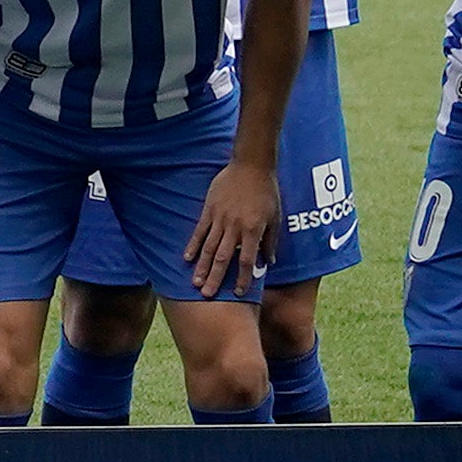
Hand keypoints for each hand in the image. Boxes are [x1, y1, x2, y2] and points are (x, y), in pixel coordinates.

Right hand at [184, 162, 281, 298]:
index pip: (247, 260)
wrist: (252, 165)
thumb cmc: (267, 191)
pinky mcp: (209, 209)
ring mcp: (220, 218)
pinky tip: (186, 258)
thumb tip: (268, 262)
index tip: (238, 292)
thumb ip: (270, 241)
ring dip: (202, 266)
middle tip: (207, 296)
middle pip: (224, 258)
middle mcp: (235, 227)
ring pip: (209, 247)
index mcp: (253, 230)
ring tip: (195, 283)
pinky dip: (193, 245)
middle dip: (215, 278)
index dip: (243, 278)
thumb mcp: (275, 217)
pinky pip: (200, 230)